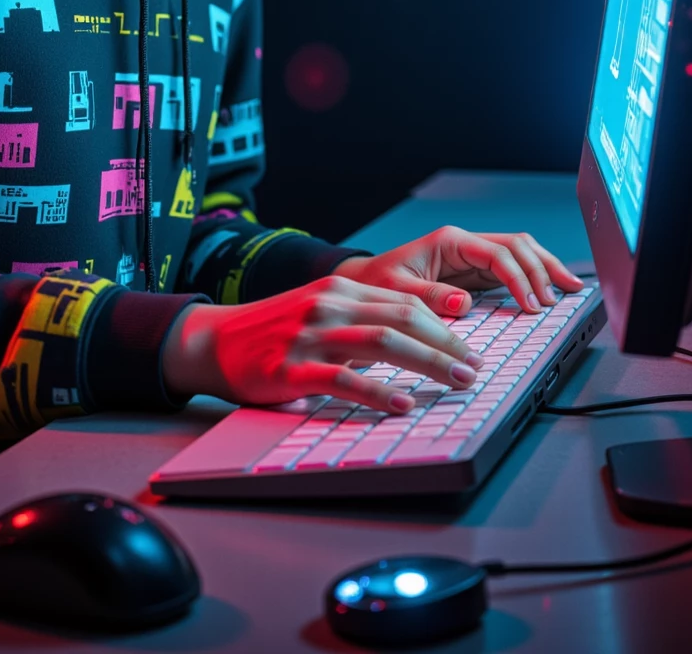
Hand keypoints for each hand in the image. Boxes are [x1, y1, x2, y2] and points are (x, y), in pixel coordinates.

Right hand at [161, 274, 485, 415]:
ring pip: (383, 341)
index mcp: (340, 288)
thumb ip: (361, 316)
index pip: (407, 301)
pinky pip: (344, 378)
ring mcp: (311, 335)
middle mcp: (330, 304)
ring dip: (428, 362)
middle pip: (404, 317)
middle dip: (448, 344)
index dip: (445, 326)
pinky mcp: (293, 369)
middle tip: (475, 369)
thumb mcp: (319, 309)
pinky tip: (402, 403)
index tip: (471, 349)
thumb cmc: (273, 331)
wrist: (215, 340)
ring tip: (456, 382)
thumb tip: (417, 340)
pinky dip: (378, 391)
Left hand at [335, 226, 584, 317]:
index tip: (533, 306)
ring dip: (546, 268)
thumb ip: (431, 296)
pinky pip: (512, 269)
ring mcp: (472, 256)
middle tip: (564, 296)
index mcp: (450, 241)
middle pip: (517, 245)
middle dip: (544, 268)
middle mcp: (465, 244)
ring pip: (520, 252)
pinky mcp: (475, 272)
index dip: (520, 278)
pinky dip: (534, 277)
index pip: (498, 253)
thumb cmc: (377, 284)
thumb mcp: (397, 292)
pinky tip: (551, 290)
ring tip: (572, 289)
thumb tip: (466, 302)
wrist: (365, 283)